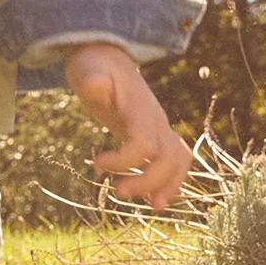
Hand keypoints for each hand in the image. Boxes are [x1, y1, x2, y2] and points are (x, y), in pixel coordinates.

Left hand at [63, 42, 192, 210]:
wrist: (107, 57)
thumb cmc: (93, 65)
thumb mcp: (86, 70)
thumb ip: (93, 80)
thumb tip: (95, 86)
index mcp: (139, 110)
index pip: (144, 144)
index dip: (123, 160)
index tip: (95, 162)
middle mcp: (156, 120)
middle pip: (168, 158)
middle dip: (147, 181)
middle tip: (116, 193)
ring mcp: (160, 128)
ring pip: (179, 161)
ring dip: (169, 186)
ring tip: (151, 207)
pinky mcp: (156, 135)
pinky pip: (176, 161)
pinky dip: (171, 181)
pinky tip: (155, 198)